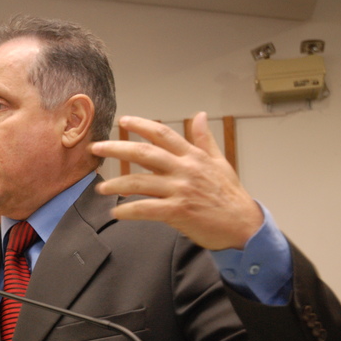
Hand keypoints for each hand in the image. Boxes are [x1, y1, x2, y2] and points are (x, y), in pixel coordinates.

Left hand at [91, 112, 263, 250]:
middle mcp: (185, 169)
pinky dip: (129, 210)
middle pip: (144, 153)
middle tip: (96, 147)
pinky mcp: (178, 211)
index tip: (123, 120)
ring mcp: (181, 190)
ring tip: (101, 188)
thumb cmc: (230, 196)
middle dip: (117, 148)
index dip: (142, 125)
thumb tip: (199, 115)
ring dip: (116, 184)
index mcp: (193, 156)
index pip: (163, 134)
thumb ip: (204, 140)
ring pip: (140, 182)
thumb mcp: (220, 162)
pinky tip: (116, 212)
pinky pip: (146, 209)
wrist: (243, 225)